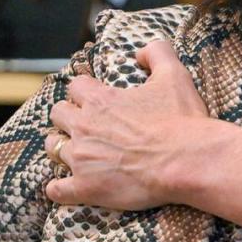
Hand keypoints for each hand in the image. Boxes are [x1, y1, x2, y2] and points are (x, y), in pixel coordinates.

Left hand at [45, 41, 208, 209]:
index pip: (76, 86)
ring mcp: (82, 160)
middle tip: (85, 123)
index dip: (85, 90)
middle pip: (58, 115)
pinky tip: (67, 186)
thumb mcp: (175, 75)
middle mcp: (84, 127)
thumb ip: (157, 53)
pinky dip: (60, 188)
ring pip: (53, 148)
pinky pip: (57, 189)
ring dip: (62, 148)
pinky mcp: (86, 188)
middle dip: (68, 116)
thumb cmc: (182, 119)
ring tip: (77, 152)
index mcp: (101, 100)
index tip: (94, 96)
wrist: (188, 161)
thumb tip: (141, 51)